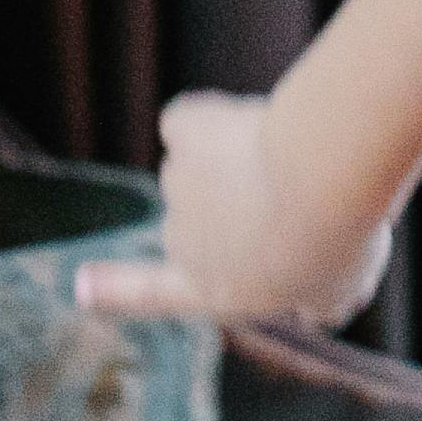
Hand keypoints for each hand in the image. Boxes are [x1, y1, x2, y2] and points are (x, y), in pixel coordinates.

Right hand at [75, 90, 391, 328]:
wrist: (323, 180)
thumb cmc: (339, 239)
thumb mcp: (341, 292)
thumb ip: (316, 302)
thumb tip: (312, 302)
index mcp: (214, 290)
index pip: (156, 294)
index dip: (117, 291)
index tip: (81, 285)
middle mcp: (183, 241)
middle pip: (207, 215)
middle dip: (245, 200)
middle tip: (306, 193)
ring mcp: (178, 184)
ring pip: (213, 162)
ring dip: (246, 157)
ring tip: (298, 159)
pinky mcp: (184, 132)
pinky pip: (194, 121)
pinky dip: (217, 118)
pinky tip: (248, 120)